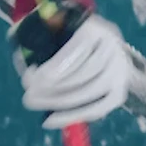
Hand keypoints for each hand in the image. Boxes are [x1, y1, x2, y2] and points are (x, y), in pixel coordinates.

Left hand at [18, 13, 130, 127]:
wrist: (86, 41)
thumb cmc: (59, 33)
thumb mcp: (46, 25)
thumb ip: (36, 36)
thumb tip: (26, 64)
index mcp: (94, 27)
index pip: (77, 51)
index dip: (53, 69)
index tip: (28, 81)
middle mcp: (113, 47)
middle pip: (85, 74)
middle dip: (53, 89)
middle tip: (28, 97)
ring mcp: (120, 70)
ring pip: (92, 92)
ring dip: (60, 103)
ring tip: (35, 104)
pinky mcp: (119, 91)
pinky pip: (98, 108)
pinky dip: (73, 116)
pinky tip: (51, 120)